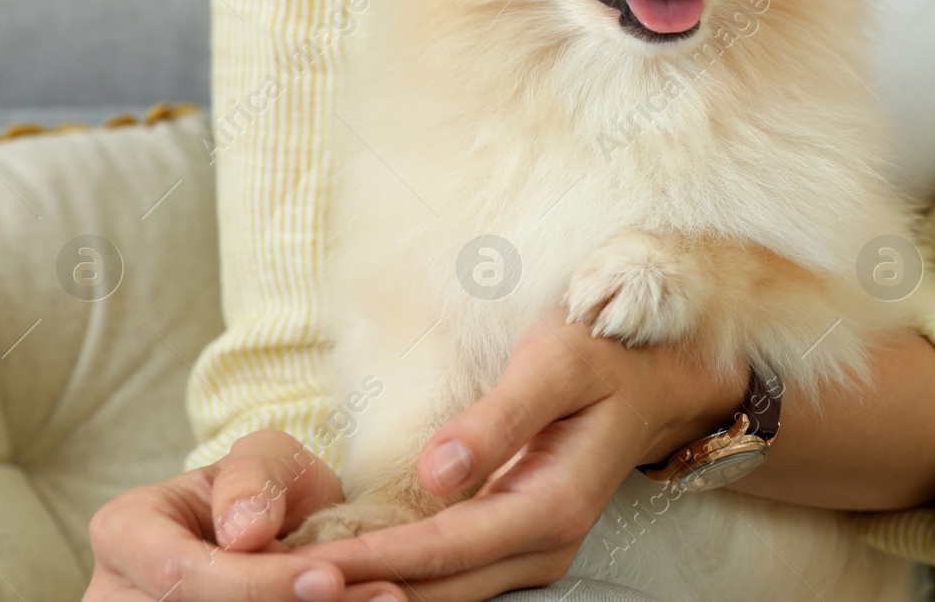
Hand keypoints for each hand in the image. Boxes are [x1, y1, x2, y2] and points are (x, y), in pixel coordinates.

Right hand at [84, 429, 397, 601]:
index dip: (255, 584)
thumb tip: (244, 533)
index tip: (330, 579)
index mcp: (123, 533)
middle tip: (378, 599)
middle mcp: (114, 596)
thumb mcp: (268, 459)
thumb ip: (254, 481)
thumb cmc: (265, 488)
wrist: (271, 528)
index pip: (178, 572)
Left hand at [294, 309, 745, 600]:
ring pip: (446, 593)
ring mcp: (536, 552)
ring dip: (376, 591)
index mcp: (552, 506)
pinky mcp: (522, 545)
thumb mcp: (555, 366)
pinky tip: (351, 571)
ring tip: (299, 586)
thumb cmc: (600, 357)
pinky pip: (454, 576)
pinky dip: (403, 579)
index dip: (374, 562)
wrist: (656, 374)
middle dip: (360, 591)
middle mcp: (545, 545)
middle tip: (278, 587)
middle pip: (439, 588)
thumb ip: (497, 420)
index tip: (305, 567)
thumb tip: (436, 472)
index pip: (445, 549)